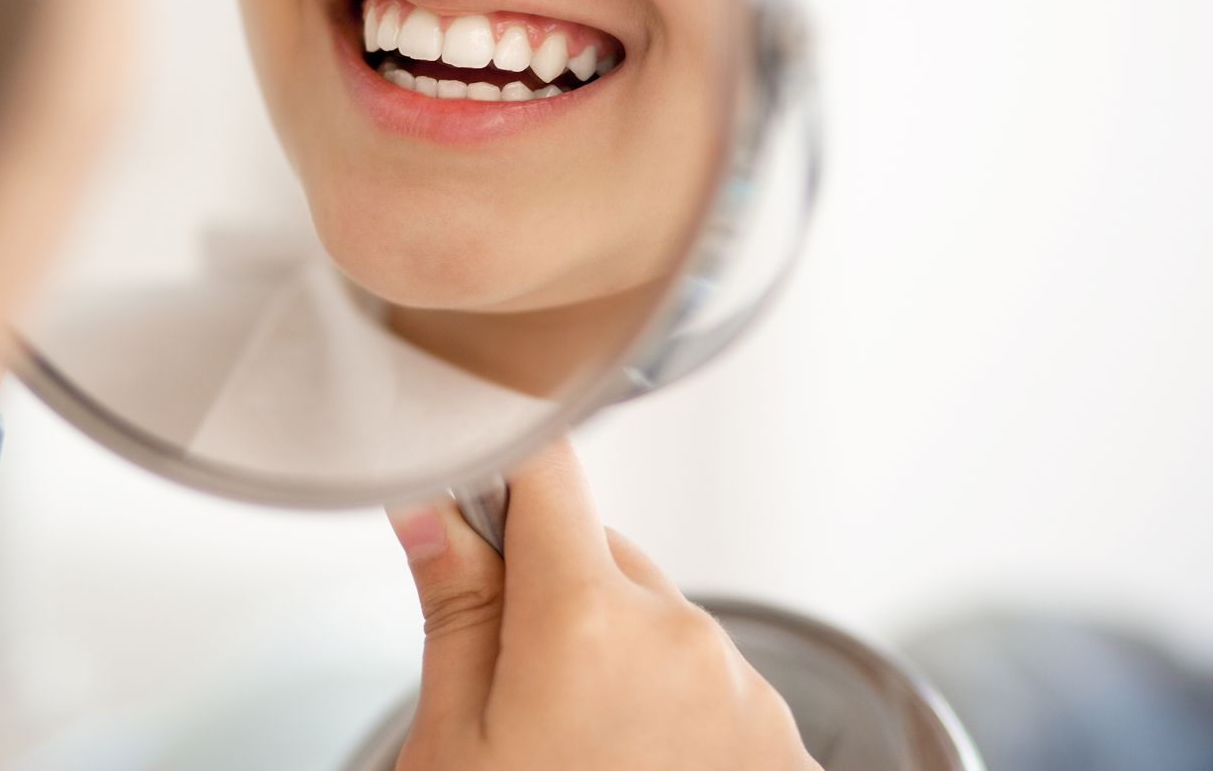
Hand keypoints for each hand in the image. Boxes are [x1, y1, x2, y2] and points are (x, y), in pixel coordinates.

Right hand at [387, 442, 819, 769]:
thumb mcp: (453, 744)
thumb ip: (454, 608)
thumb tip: (429, 504)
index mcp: (584, 618)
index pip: (546, 470)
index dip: (501, 472)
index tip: (472, 497)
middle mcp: (681, 636)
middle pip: (601, 555)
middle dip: (549, 591)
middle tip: (507, 689)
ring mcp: (744, 692)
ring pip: (657, 623)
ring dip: (614, 656)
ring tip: (574, 757)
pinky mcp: (784, 747)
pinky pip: (712, 685)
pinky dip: (670, 711)